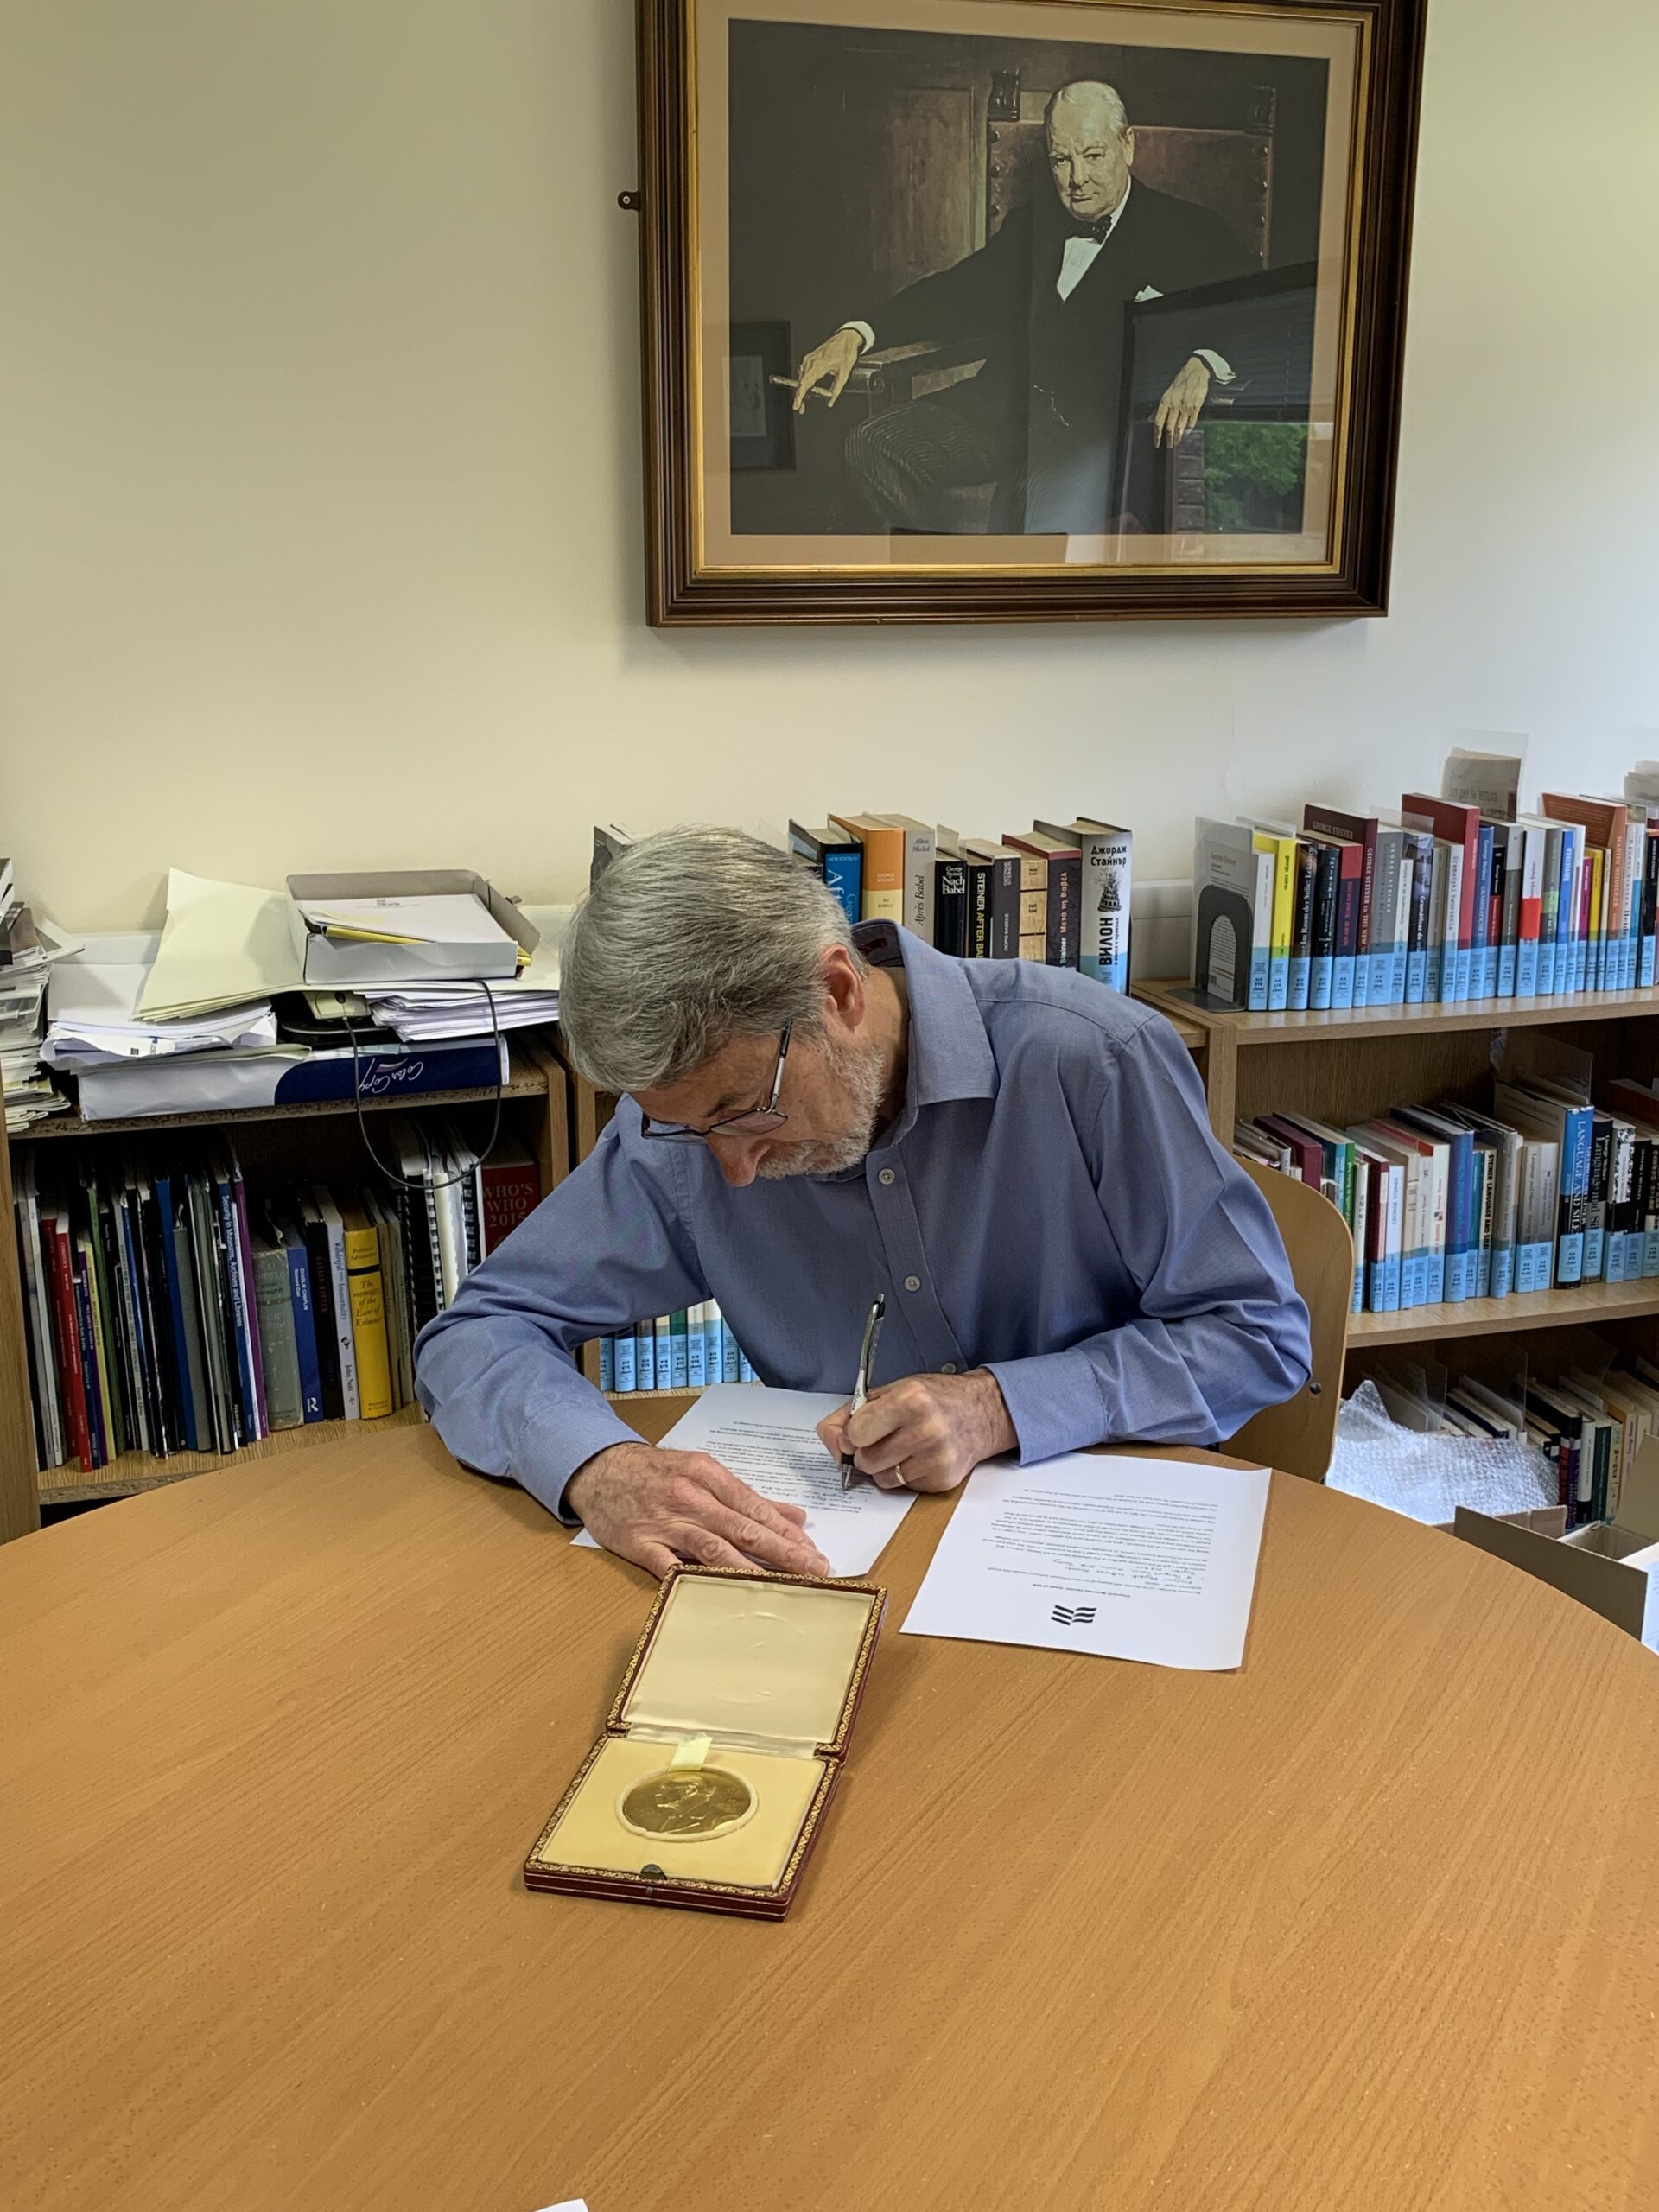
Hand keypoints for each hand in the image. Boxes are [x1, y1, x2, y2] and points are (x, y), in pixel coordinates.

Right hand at [566, 1443, 831, 1579]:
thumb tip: (796, 1516)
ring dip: (752, 1569)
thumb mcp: (702, 1472)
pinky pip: (671, 1567)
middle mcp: (690, 1497)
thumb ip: (747, 1496)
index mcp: (707, 1475)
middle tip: (815, 1570)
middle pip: (744, 1529)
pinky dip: (694, 1580)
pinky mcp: (641, 1544)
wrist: (599, 1469)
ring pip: (715, 1548)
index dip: (786, 1532)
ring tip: (783, 1585)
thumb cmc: (656, 1472)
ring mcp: (665, 1522)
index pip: (755, 1507)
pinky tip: (718, 1595)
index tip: (814, 1550)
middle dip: (783, 1551)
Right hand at [791, 328, 863, 412]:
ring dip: (801, 389)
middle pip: (801, 382)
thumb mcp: (844, 374)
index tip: (797, 404)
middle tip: (800, 408)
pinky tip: (806, 388)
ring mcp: (809, 358)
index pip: (805, 383)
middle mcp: (811, 361)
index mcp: (819, 365)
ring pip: (801, 377)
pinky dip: (803, 381)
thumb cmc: (845, 351)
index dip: (800, 395)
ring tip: (803, 401)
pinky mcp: (810, 358)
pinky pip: (803, 372)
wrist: (846, 338)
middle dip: (799, 396)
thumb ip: (836, 389)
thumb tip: (831, 401)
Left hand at [815, 1370, 1016, 1494]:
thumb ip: (851, 1413)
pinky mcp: (944, 1479)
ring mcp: (937, 1458)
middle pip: (866, 1461)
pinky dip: (905, 1476)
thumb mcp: (891, 1390)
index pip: (855, 1434)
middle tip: (887, 1437)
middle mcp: (926, 1429)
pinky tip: (921, 1457)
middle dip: (868, 1452)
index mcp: (910, 1400)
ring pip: (881, 1479)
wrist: (982, 1412)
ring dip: (885, 1467)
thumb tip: (830, 1441)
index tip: (863, 1429)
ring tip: (905, 1447)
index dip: (853, 1435)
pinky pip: (903, 1488)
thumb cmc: (932, 1398)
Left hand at [1152, 355, 1212, 447]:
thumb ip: (1159, 407)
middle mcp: (1174, 404)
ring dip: (1178, 436)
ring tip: (1177, 442)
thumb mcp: (1167, 392)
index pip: (1158, 422)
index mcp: (1165, 401)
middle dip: (1168, 438)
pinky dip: (1189, 429)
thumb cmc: (1182, 380)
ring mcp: (1185, 406)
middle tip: (1169, 445)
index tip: (1156, 443)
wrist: (1196, 370)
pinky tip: (1187, 433)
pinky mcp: (1196, 406)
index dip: (1157, 435)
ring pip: (1180, 426)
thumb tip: (1151, 419)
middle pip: (1169, 427)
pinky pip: (1191, 421)